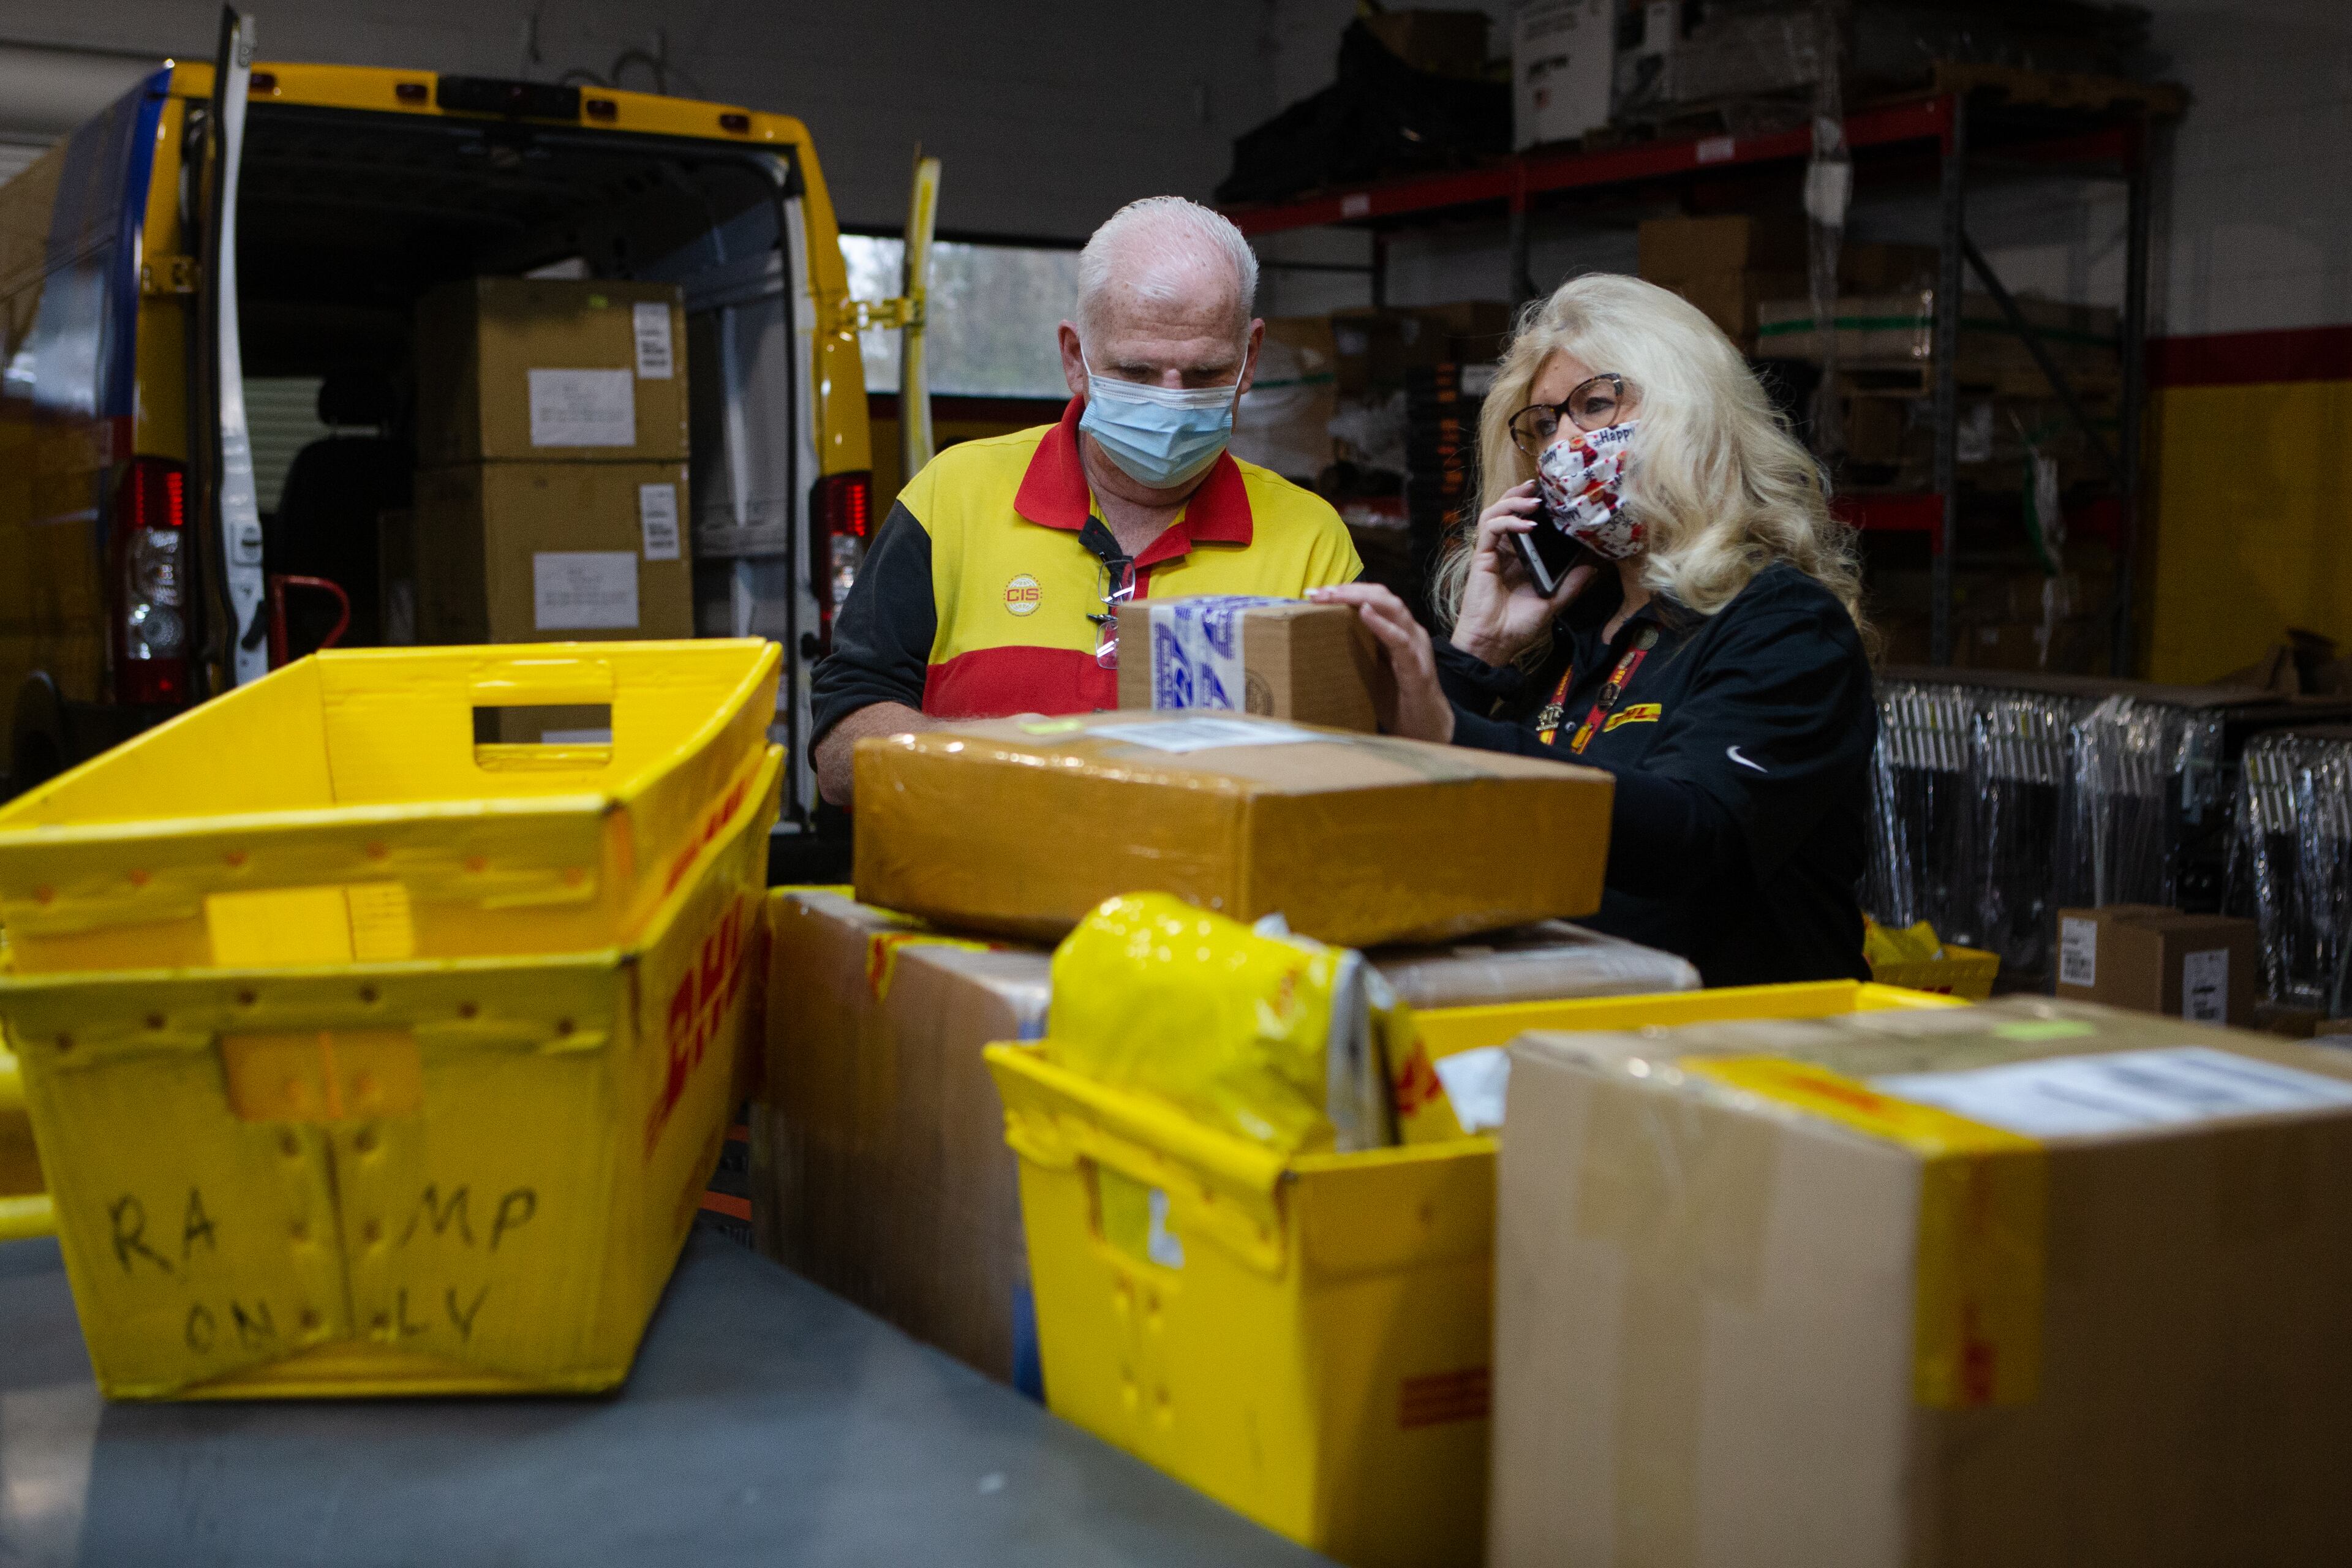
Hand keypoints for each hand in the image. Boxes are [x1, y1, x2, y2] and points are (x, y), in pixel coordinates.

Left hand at [1306, 583, 1453, 743]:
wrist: (1426, 730)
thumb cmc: (1396, 700)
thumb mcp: (1371, 668)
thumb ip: (1357, 649)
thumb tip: (1320, 639)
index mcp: (1398, 631)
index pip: (1373, 599)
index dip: (1346, 591)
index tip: (1315, 593)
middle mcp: (1409, 633)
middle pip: (1382, 597)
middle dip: (1349, 590)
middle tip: (1319, 592)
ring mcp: (1416, 648)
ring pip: (1393, 609)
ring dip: (1362, 599)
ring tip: (1335, 595)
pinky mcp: (1417, 668)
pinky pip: (1400, 641)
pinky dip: (1382, 625)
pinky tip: (1365, 614)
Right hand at [1452, 481, 1599, 666]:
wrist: (1494, 645)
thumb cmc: (1517, 627)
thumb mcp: (1553, 603)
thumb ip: (1571, 584)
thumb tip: (1594, 566)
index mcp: (1518, 560)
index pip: (1523, 523)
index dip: (1534, 508)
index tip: (1554, 498)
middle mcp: (1503, 552)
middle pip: (1505, 511)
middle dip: (1520, 494)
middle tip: (1538, 485)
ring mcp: (1491, 554)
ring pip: (1494, 513)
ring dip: (1513, 502)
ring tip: (1534, 501)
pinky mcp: (1481, 558)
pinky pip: (1490, 528)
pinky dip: (1508, 522)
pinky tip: (1526, 525)